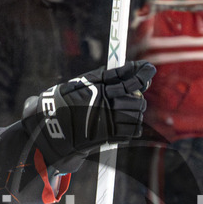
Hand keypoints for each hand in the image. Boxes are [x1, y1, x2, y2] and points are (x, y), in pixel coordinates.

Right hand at [21, 61, 154, 165]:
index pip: (130, 77)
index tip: (149, 70)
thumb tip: (129, 68)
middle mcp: (108, 102)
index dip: (142, 73)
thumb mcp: (83, 82)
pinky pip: (133, 130)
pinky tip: (124, 125)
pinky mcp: (110, 135)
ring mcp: (110, 119)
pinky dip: (133, 128)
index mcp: (102, 86)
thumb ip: (107, 76)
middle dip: (136, 98)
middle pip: (138, 98)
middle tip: (129, 99)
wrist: (53, 127)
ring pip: (137, 115)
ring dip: (135, 114)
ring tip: (123, 114)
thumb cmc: (66, 101)